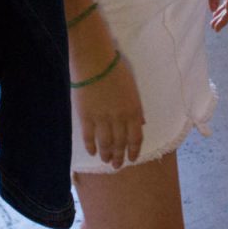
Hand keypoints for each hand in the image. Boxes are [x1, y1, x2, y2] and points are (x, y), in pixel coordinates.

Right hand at [72, 41, 144, 168]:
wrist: (95, 63)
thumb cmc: (116, 71)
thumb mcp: (133, 89)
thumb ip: (137, 109)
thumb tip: (141, 124)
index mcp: (132, 111)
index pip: (135, 138)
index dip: (134, 151)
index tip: (132, 159)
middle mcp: (118, 119)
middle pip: (120, 144)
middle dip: (119, 157)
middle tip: (117, 165)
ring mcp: (101, 119)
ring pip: (105, 144)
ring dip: (106, 155)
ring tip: (106, 160)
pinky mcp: (85, 117)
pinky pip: (89, 137)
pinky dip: (91, 147)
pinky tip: (92, 152)